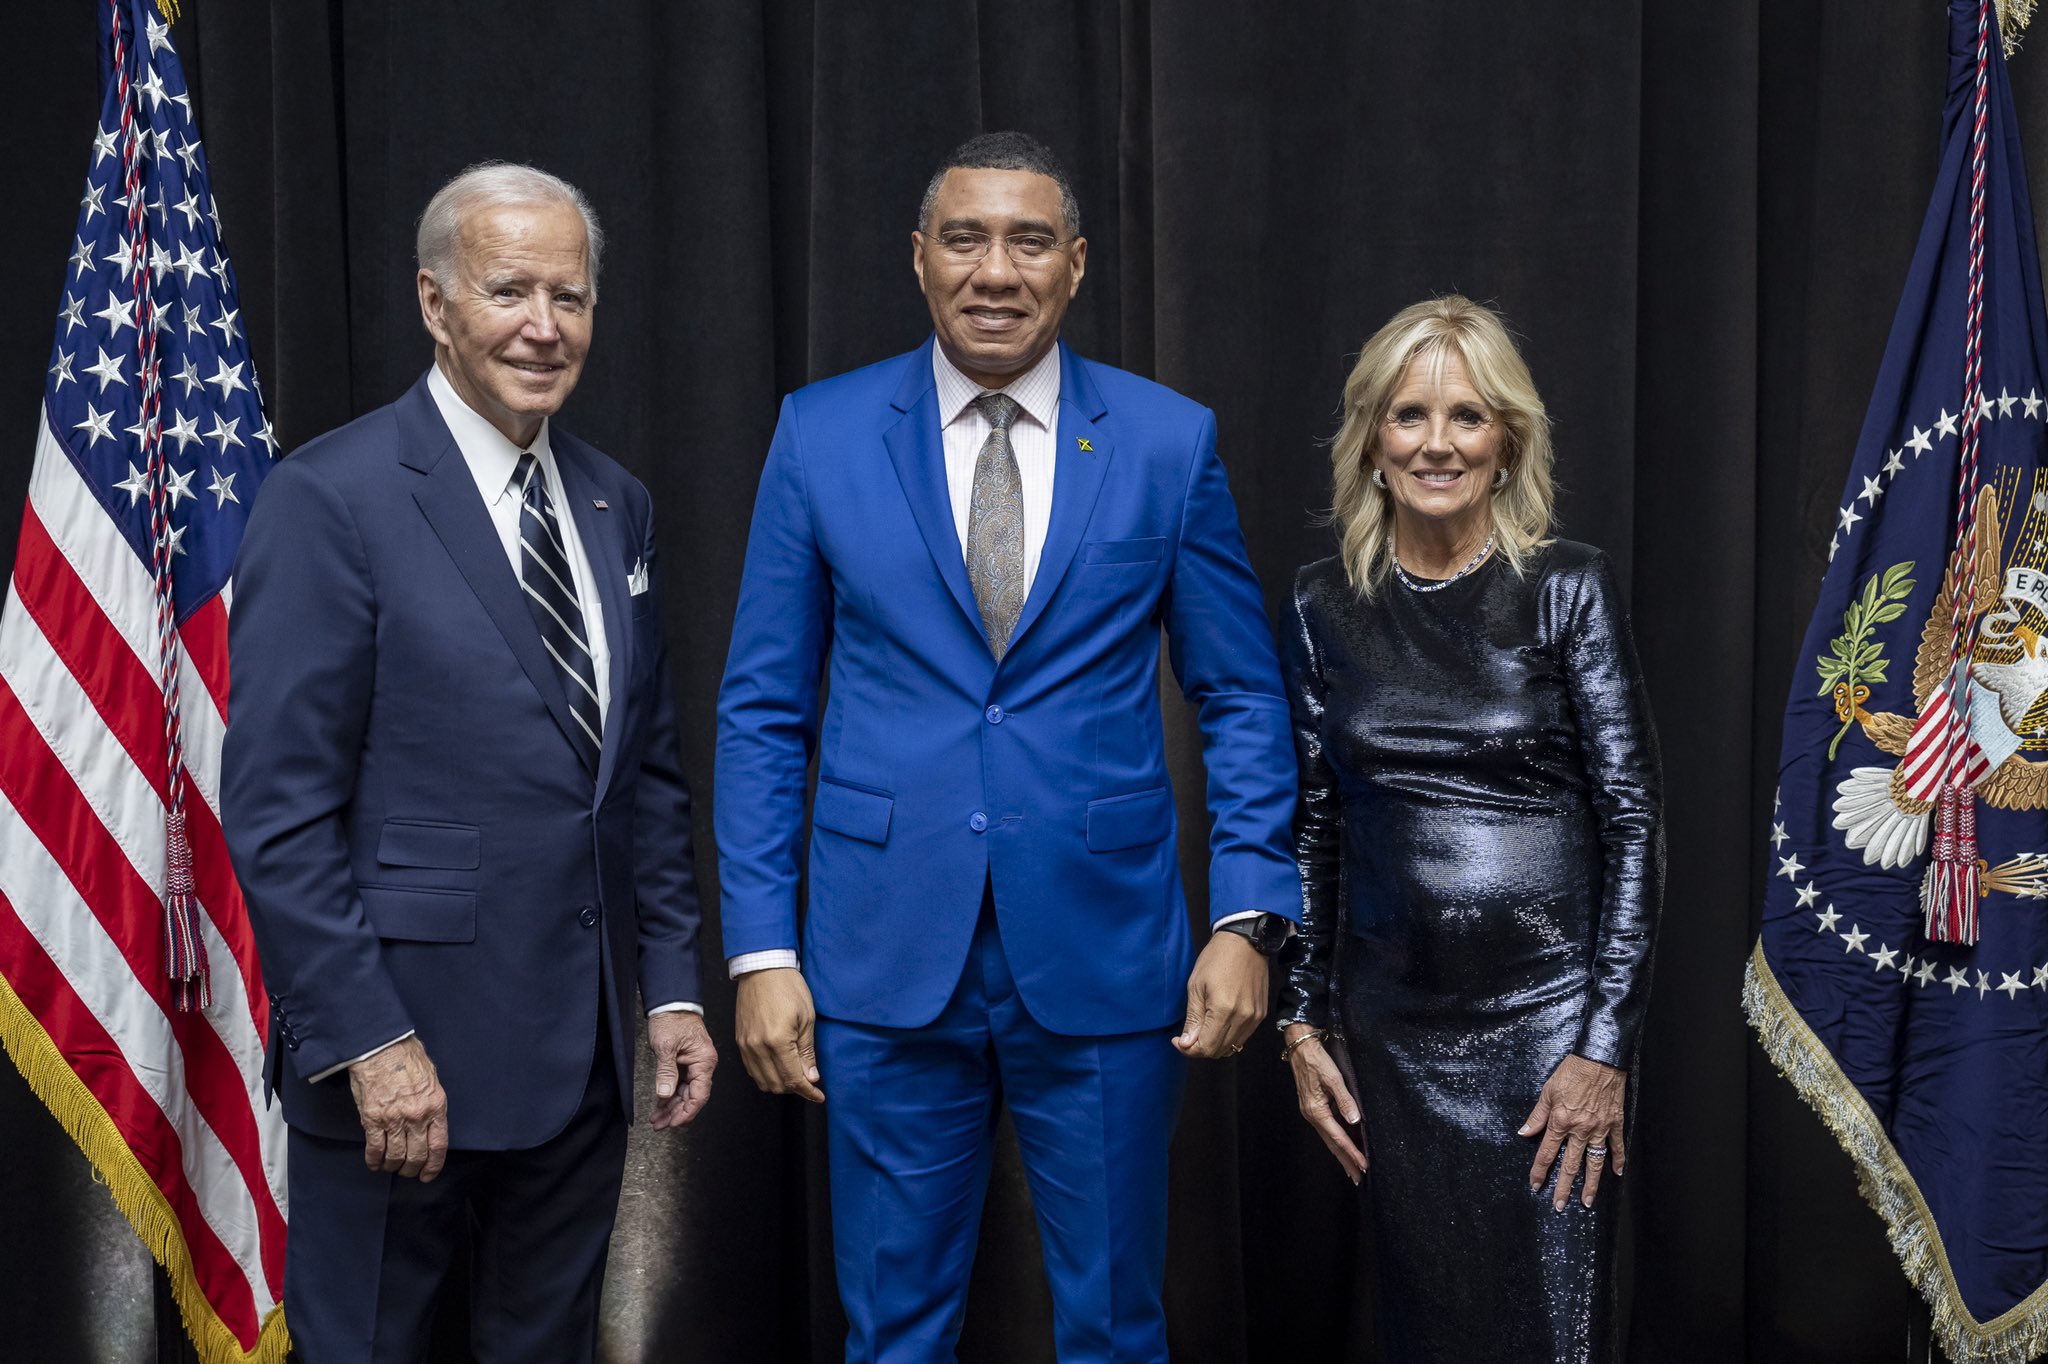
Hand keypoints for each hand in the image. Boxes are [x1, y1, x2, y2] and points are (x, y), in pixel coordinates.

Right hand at [347, 1036, 448, 1181]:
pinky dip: (374, 1160)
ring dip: (393, 1166)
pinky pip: (375, 1148)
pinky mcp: (373, 1119)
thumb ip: (431, 1103)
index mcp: (436, 1106)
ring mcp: (395, 1119)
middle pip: (417, 1156)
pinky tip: (374, 1163)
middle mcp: (417, 1116)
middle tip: (407, 1172)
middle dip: (412, 1169)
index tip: (428, 1174)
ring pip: (396, 1156)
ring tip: (390, 1167)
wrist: (381, 1047)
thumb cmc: (407, 1058)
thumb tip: (430, 1122)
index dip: (433, 1166)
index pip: (439, 1146)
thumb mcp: (431, 1080)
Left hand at [647, 1011, 717, 1129]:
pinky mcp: (685, 1064)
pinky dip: (669, 1096)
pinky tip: (660, 1105)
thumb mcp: (666, 1047)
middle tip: (660, 1125)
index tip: (673, 1123)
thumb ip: (666, 1073)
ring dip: (671, 1107)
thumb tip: (664, 1095)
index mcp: (704, 1061)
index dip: (687, 1112)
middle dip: (676, 1113)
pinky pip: (680, 1085)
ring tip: (657, 1119)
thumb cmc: (672, 1019)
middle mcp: (702, 1065)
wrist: (670, 1003)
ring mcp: (694, 1065)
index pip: (699, 1095)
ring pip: (684, 1093)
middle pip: (692, 1097)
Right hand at [735, 968, 823, 1102]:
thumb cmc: (787, 987)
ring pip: (761, 1081)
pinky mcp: (739, 1041)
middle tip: (810, 1083)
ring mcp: (745, 1045)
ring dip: (780, 1084)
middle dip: (795, 1089)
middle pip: (776, 1084)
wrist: (762, 968)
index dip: (808, 1091)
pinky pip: (751, 1069)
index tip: (818, 1095)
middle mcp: (757, 1047)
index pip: (793, 1079)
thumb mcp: (807, 1018)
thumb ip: (807, 1052)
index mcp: (777, 1041)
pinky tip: (778, 1067)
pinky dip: (765, 1075)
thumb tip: (811, 1077)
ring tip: (795, 1075)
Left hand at [1173, 931, 1268, 1058]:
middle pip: (1219, 1051)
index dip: (1189, 1049)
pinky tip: (1218, 1023)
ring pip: (1232, 1047)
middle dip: (1200, 1048)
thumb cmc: (1217, 958)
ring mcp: (1255, 1017)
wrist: (1245, 941)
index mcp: (1224, 1010)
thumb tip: (1186, 1044)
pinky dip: (1228, 1037)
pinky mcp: (1261, 1014)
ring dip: (1215, 1044)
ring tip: (1203, 1028)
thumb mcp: (1196, 986)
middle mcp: (1243, 1017)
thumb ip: (1193, 1018)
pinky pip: (1243, 1036)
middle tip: (1187, 1036)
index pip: (1207, 1047)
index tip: (1178, 1041)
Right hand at [1283, 1024, 1365, 1183]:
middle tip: (1358, 1179)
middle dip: (1346, 1162)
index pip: (1338, 1137)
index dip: (1352, 1152)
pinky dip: (1337, 1142)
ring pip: (1329, 1139)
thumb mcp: (1334, 1078)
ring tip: (1353, 1169)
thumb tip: (1356, 1121)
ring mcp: (1311, 1113)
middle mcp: (1312, 1116)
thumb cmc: (1318, 1060)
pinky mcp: (1313, 1108)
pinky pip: (1327, 1131)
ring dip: (1341, 1154)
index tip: (1364, 1166)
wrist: (1300, 1047)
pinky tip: (1343, 1147)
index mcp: (1316, 1111)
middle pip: (1332, 1144)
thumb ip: (1345, 1100)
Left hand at [1519, 1054, 1626, 1208]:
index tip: (1535, 1185)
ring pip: (1594, 1163)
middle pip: (1570, 1165)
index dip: (1539, 1170)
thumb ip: (1538, 1115)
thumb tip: (1525, 1133)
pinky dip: (1618, 1161)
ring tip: (1587, 1202)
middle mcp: (1580, 1129)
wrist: (1600, 1059)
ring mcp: (1600, 1129)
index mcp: (1561, 1121)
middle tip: (1559, 1206)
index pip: (1547, 1153)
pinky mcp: (1616, 1124)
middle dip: (1563, 1187)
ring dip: (1591, 1184)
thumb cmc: (1572, 1071)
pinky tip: (1617, 1174)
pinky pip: (1617, 1147)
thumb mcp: (1548, 1091)